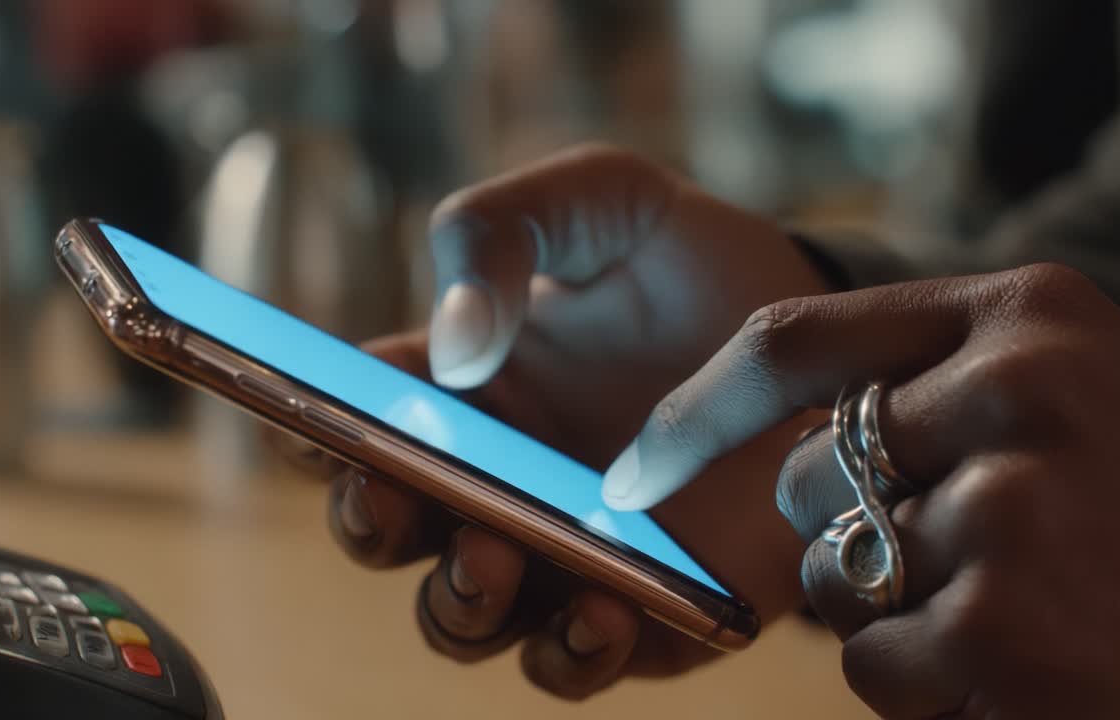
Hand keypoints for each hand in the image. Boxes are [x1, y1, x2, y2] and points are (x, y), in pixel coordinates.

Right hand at [297, 145, 829, 697]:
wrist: (810, 327)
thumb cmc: (685, 259)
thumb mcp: (596, 199)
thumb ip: (501, 231)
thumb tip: (453, 351)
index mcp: (459, 388)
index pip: (350, 419)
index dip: (309, 427)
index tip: (313, 423)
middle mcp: (491, 477)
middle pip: (386, 529)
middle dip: (369, 523)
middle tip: (393, 496)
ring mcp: (559, 549)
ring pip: (462, 616)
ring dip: (458, 602)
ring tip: (496, 558)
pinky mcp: (640, 609)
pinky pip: (571, 661)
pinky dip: (568, 652)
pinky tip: (603, 609)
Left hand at [618, 263, 1119, 716]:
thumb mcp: (1057, 410)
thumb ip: (935, 396)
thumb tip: (778, 441)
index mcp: (1031, 313)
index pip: (796, 341)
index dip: (695, 409)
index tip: (630, 467)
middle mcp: (1026, 388)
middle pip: (805, 470)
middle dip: (841, 533)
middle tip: (966, 559)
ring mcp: (1021, 510)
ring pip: (832, 575)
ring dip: (893, 613)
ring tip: (1023, 613)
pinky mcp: (1008, 633)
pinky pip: (875, 661)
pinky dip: (925, 685)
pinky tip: (1024, 672)